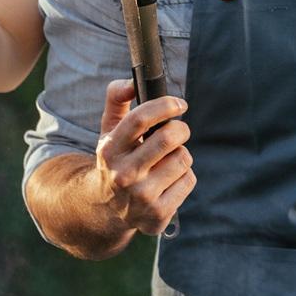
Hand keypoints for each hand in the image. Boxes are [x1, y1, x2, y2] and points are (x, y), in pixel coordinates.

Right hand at [93, 80, 194, 237]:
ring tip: (167, 161)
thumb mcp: (108, 131)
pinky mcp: (158, 214)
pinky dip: (184, 176)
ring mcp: (141, 197)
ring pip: (182, 159)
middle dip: (181, 129)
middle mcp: (123, 174)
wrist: (107, 209)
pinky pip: (188, 180)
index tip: (180, 103)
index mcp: (109, 150)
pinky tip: (168, 182)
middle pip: (168, 138)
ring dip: (181, 155)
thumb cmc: (116, 160)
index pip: (140, 119)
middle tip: (179, 130)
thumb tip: (132, 82)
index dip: (165, 105)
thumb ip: (116, 99)